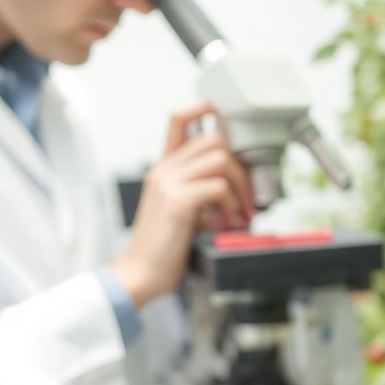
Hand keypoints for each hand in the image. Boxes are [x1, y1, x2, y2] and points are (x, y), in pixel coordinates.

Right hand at [109, 103, 254, 307]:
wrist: (139, 275)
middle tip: (245, 198)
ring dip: (240, 188)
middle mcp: (164, 170)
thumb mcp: (180, 210)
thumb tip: (233, 185)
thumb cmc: (163, 247)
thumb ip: (199, 190)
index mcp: (164, 168)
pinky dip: (231, 205)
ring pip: (221, 159)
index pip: (179, 119)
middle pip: (214, 139)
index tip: (224, 119)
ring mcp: (168, 183)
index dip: (204, 109)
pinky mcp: (177, 201)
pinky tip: (224, 224)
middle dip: (240, 167)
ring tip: (237, 214)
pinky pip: (218, 187)